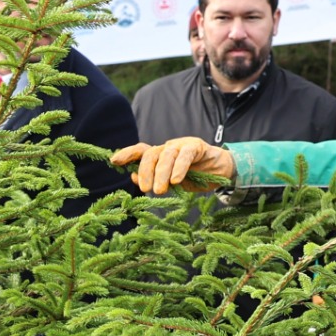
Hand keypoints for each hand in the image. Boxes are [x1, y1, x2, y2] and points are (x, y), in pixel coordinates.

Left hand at [110, 137, 234, 194]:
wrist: (221, 171)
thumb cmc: (194, 176)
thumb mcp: (170, 182)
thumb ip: (153, 179)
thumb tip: (132, 177)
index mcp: (159, 155)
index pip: (140, 150)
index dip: (126, 154)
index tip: (114, 162)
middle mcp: (168, 147)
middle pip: (151, 153)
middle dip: (145, 171)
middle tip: (145, 189)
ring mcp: (182, 145)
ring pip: (166, 155)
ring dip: (161, 173)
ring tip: (160, 190)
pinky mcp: (197, 146)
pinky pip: (186, 155)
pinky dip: (179, 168)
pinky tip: (176, 180)